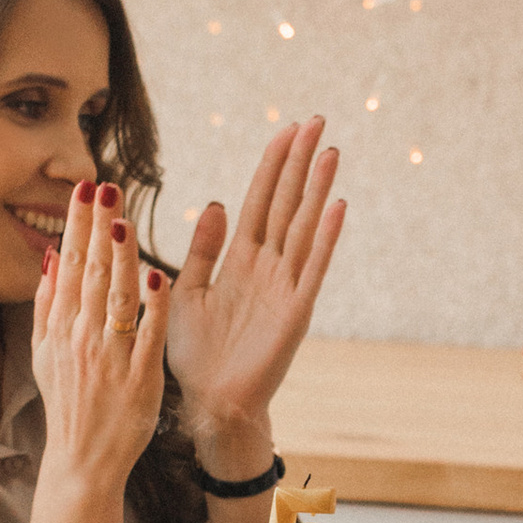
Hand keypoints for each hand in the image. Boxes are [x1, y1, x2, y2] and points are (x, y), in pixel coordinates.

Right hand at [29, 181, 171, 522]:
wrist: (82, 461)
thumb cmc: (69, 405)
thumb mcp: (45, 355)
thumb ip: (47, 306)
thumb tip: (50, 257)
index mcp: (61, 329)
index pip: (70, 265)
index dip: (78, 225)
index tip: (85, 188)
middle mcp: (82, 338)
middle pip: (91, 273)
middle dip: (97, 228)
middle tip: (105, 186)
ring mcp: (111, 358)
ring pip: (116, 298)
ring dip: (120, 257)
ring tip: (123, 218)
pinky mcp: (140, 379)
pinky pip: (148, 336)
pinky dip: (152, 306)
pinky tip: (156, 275)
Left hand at [167, 119, 344, 469]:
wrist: (208, 403)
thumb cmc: (196, 353)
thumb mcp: (186, 289)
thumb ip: (203, 248)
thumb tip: (216, 202)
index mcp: (240, 260)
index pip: (259, 200)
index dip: (272, 165)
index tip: (286, 129)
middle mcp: (267, 267)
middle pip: (286, 203)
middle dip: (299, 162)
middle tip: (318, 120)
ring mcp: (284, 287)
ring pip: (303, 227)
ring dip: (317, 189)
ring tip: (330, 150)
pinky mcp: (295, 313)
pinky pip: (312, 268)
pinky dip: (325, 238)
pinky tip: (336, 205)